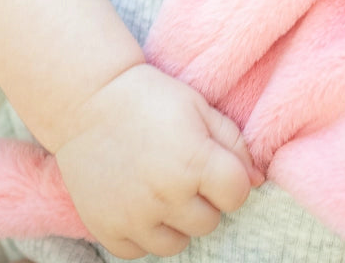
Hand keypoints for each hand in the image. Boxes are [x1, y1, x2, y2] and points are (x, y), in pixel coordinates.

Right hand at [55, 63, 261, 258]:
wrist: (88, 99)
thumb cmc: (150, 97)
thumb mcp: (199, 106)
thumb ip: (234, 143)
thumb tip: (256, 180)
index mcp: (194, 161)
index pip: (237, 195)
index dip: (229, 178)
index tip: (213, 163)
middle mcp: (166, 195)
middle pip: (209, 221)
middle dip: (203, 199)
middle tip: (182, 171)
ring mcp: (134, 216)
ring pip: (177, 243)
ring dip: (176, 221)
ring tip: (162, 188)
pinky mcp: (107, 228)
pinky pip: (139, 251)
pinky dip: (143, 233)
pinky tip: (139, 202)